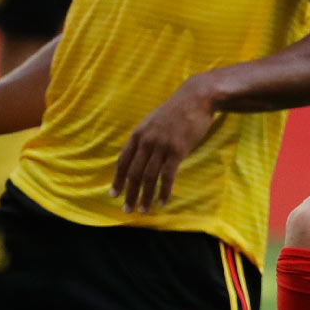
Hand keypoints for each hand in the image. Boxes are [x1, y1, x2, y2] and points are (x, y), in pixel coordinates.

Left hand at [110, 75, 217, 213]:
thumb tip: (138, 158)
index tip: (114, 195)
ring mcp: (161, 146)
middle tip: (127, 210)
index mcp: (138, 135)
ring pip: (149, 177)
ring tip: (144, 210)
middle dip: (130, 194)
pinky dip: (164, 191)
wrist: (195, 99)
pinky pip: (167, 176)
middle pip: (134, 173)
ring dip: (145, 197)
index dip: (117, 180)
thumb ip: (145, 139)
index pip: (123, 161)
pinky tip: (162, 201)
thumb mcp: (153, 122)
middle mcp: (146, 141)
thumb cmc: (175, 112)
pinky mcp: (177, 150)